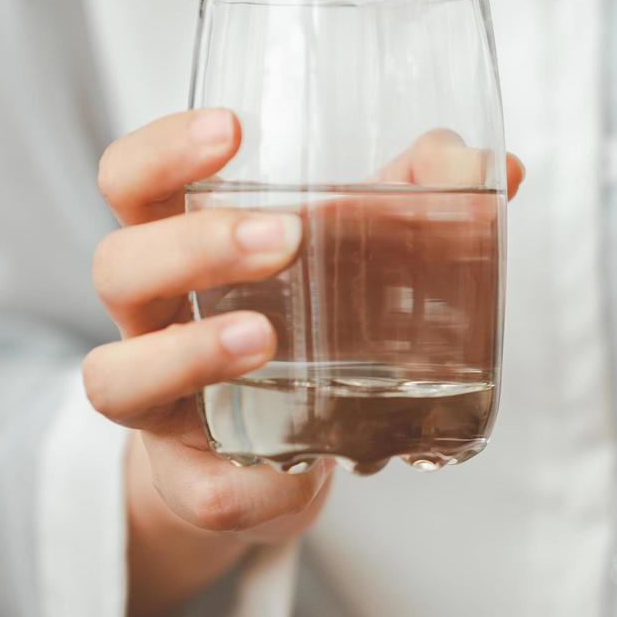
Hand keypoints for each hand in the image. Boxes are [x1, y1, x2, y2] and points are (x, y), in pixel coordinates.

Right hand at [84, 109, 522, 616]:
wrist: (269, 463)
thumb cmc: (305, 331)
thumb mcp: (355, 260)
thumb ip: (416, 205)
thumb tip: (499, 166)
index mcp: (182, 248)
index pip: (132, 182)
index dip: (163, 151)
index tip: (231, 127)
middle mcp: (153, 322)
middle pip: (119, 267)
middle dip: (196, 245)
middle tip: (286, 236)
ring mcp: (163, 408)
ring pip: (117, 377)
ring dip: (188, 353)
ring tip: (262, 337)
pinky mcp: (197, 484)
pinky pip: (200, 488)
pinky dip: (248, 482)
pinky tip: (300, 469)